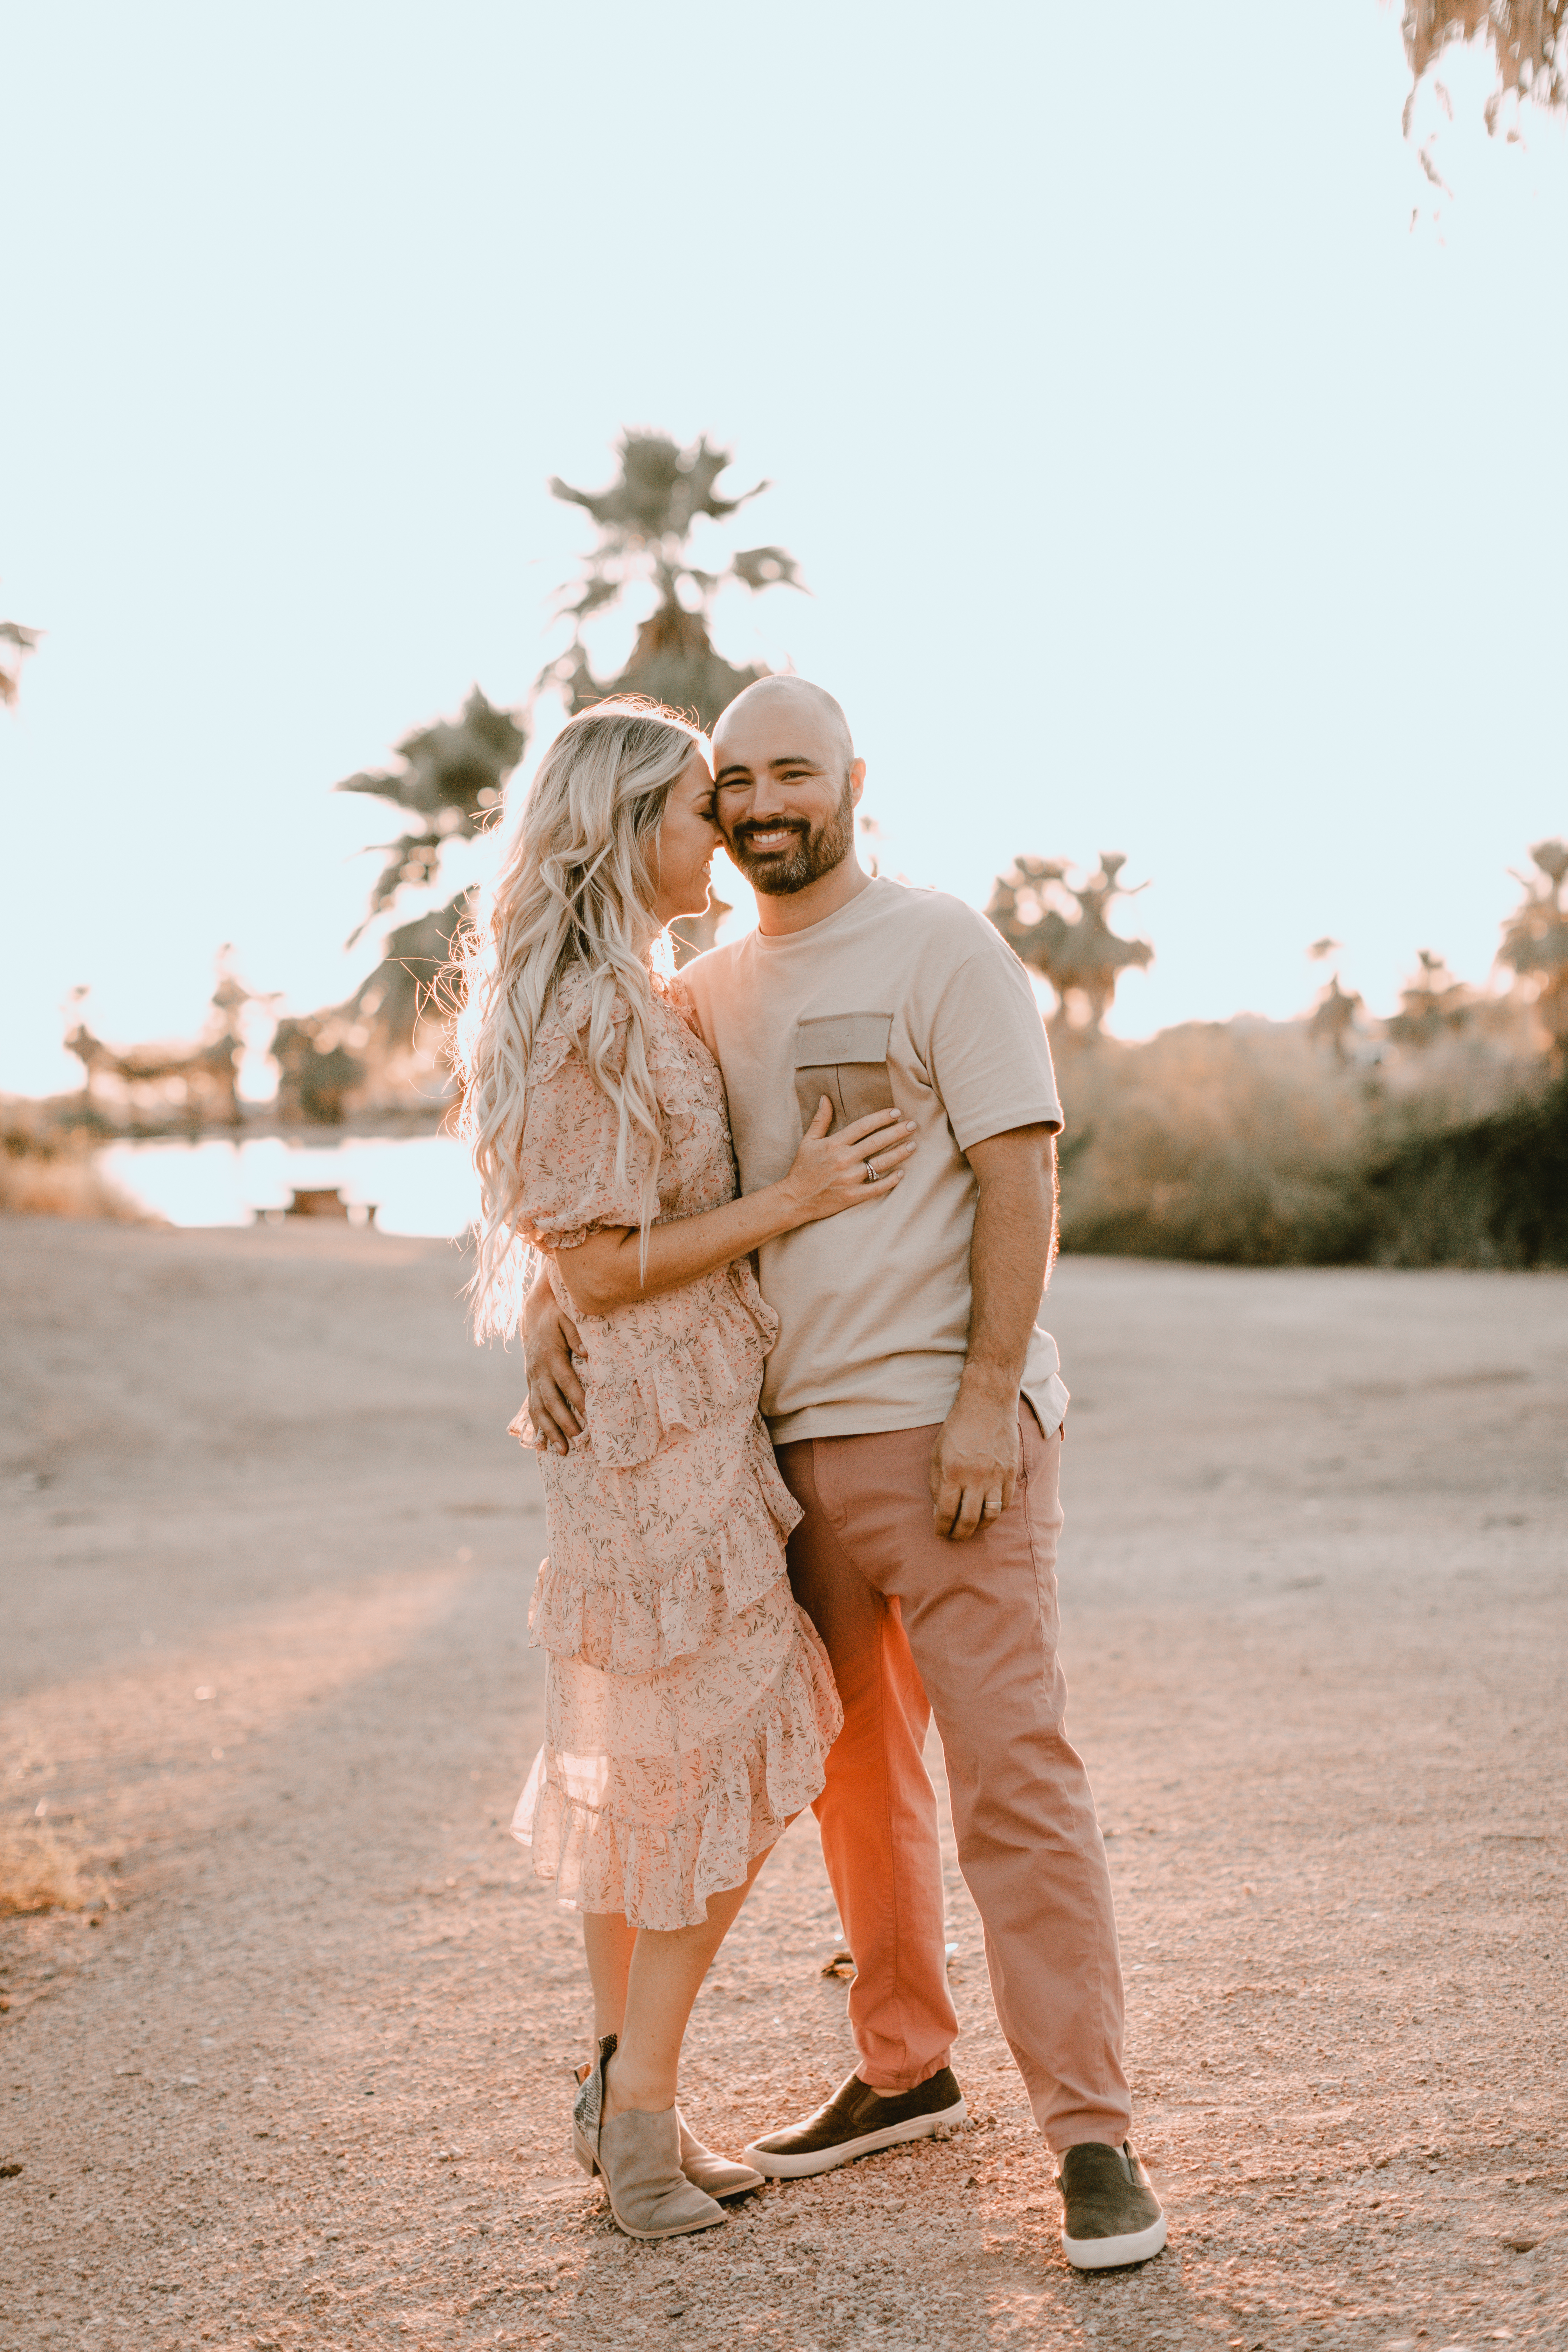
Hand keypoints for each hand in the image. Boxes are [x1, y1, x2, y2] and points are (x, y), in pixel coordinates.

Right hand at [524, 1276, 583, 1456]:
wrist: (534, 1316)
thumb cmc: (556, 1317)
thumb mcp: (566, 1317)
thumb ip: (576, 1333)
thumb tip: (586, 1352)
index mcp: (550, 1355)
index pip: (565, 1379)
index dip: (575, 1395)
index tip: (588, 1411)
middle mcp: (539, 1371)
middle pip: (550, 1399)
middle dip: (563, 1420)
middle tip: (578, 1436)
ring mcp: (533, 1380)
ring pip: (539, 1410)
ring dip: (550, 1431)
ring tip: (562, 1451)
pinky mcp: (531, 1385)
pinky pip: (533, 1410)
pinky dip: (539, 1428)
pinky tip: (546, 1445)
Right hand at [779, 1101, 916, 1224]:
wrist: (795, 1199)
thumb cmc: (802, 1168)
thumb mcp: (808, 1141)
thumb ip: (820, 1119)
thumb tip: (825, 1098)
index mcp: (834, 1144)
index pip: (863, 1126)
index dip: (881, 1118)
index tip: (896, 1112)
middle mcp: (844, 1159)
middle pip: (876, 1142)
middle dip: (897, 1132)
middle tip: (913, 1125)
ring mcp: (849, 1179)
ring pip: (880, 1164)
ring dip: (899, 1153)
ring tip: (912, 1145)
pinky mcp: (853, 1196)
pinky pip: (877, 1188)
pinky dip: (890, 1181)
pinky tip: (901, 1173)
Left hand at [929, 1379, 1020, 1540]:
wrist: (987, 1403)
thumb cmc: (957, 1427)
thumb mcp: (937, 1453)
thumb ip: (937, 1483)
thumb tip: (939, 1512)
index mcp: (953, 1472)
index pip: (947, 1513)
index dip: (942, 1528)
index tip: (939, 1533)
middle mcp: (976, 1477)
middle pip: (969, 1520)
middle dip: (959, 1534)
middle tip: (954, 1536)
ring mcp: (996, 1476)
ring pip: (991, 1516)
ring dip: (979, 1527)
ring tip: (971, 1528)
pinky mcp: (1010, 1472)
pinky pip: (1005, 1503)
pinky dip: (996, 1512)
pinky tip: (987, 1511)